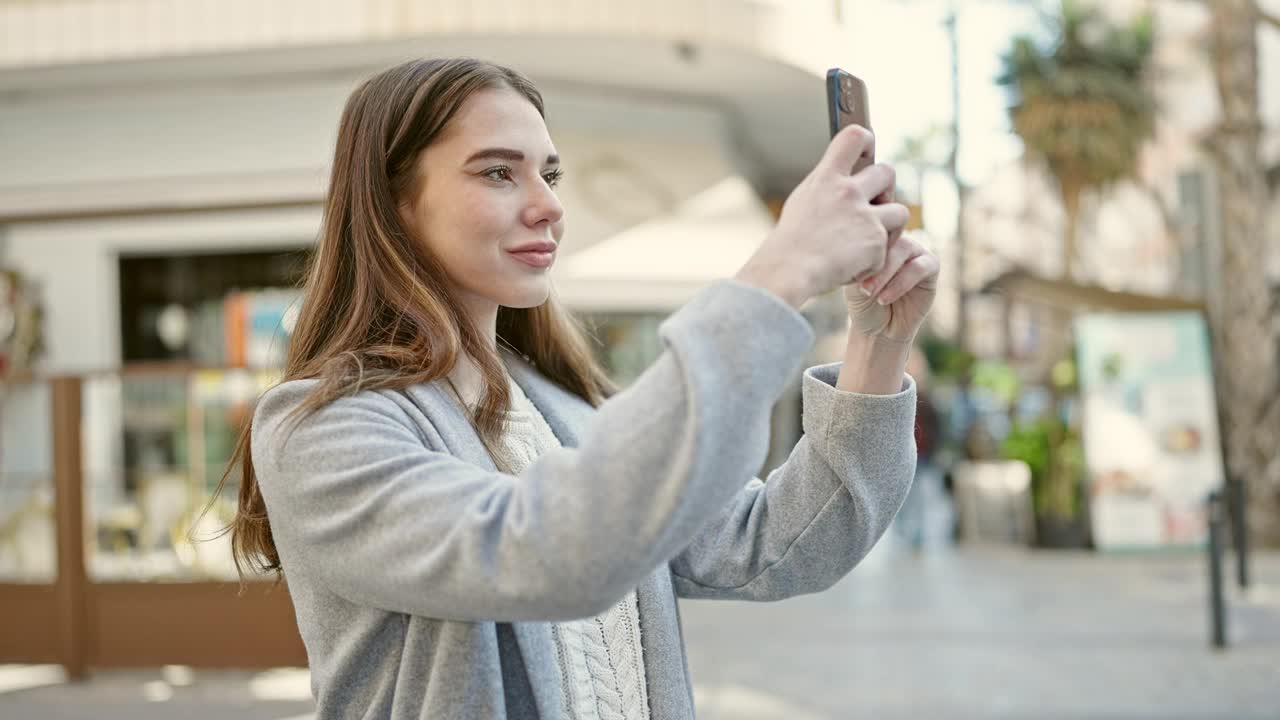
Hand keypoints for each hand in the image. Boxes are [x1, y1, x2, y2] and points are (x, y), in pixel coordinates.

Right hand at [733, 125, 910, 307]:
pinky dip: (874, 261)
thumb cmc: (789, 243)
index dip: (867, 140)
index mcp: (826, 178)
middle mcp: (848, 192)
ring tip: (871, 243)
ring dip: (891, 227)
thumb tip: (841, 179)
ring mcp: (865, 217)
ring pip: (900, 212)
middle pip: (888, 172)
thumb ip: (826, 188)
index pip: (854, 137)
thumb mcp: (802, 202)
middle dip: (886, 190)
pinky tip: (855, 267)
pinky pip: (888, 248)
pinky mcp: (876, 243)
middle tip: (876, 206)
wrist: (789, 272)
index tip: (868, 151)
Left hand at [843, 229, 938, 343]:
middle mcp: (898, 240)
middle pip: (889, 237)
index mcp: (877, 237)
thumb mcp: (853, 283)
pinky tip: (885, 299)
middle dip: (875, 264)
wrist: (878, 329)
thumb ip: (860, 265)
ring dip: (886, 273)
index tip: (847, 271)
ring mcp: (916, 251)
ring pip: (905, 248)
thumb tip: (866, 251)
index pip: (871, 227)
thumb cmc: (862, 303)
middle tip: (863, 287)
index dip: (860, 246)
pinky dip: (901, 283)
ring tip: (871, 294)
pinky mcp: (931, 267)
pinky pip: (920, 267)